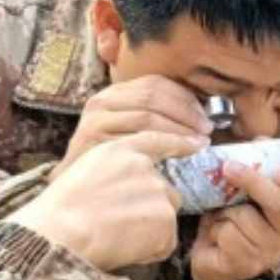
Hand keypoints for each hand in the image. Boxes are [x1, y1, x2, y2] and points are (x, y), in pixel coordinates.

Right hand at [10, 132, 200, 270]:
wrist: (59, 232)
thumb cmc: (60, 211)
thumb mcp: (85, 170)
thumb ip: (116, 169)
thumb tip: (136, 183)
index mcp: (120, 150)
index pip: (157, 140)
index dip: (179, 142)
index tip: (197, 142)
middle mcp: (144, 167)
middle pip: (166, 192)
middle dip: (152, 210)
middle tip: (119, 225)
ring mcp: (158, 191)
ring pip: (166, 218)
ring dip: (150, 232)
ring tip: (117, 236)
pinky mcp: (165, 218)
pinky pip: (165, 243)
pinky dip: (150, 251)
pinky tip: (125, 248)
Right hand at [51, 77, 212, 178]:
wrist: (72, 196)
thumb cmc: (108, 170)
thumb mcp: (130, 138)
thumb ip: (154, 123)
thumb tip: (197, 120)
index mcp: (112, 95)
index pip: (154, 83)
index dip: (184, 97)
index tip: (204, 115)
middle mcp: (101, 100)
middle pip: (153, 95)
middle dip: (186, 111)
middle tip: (207, 130)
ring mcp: (96, 118)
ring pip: (148, 114)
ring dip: (180, 127)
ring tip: (199, 142)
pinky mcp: (94, 137)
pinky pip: (139, 134)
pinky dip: (167, 141)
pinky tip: (183, 151)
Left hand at [189, 163, 279, 279]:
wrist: (214, 262)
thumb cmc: (235, 220)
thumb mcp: (247, 193)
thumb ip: (259, 168)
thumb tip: (262, 139)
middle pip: (277, 204)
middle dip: (253, 182)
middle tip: (230, 167)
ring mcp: (268, 252)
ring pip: (245, 218)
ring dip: (226, 212)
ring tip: (223, 217)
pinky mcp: (245, 265)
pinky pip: (228, 236)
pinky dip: (215, 229)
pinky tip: (217, 235)